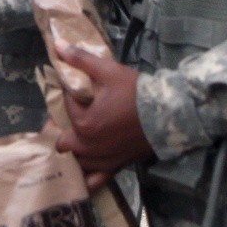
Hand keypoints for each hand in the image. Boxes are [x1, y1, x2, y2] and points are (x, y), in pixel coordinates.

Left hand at [52, 42, 156, 188]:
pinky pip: (94, 180)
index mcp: (84, 123)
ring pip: (74, 163)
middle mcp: (89, 146)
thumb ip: (80, 60)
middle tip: (67, 115)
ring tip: (71, 139)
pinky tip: (80, 174)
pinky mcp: (116, 167)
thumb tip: (57, 46)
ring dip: (68, 153)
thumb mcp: (108, 71)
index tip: (73, 88)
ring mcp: (102, 160)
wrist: (169, 114)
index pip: (64, 108)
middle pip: (61, 141)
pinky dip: (85, 178)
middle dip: (59, 128)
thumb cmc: (137, 92)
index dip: (66, 95)